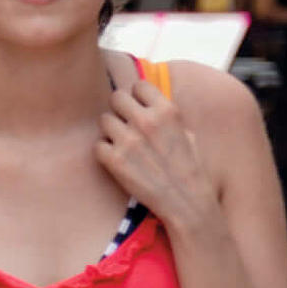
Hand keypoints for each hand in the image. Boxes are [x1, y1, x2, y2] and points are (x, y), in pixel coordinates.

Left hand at [98, 77, 218, 230]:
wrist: (186, 201)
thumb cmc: (189, 167)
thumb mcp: (186, 132)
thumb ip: (164, 114)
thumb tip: (145, 99)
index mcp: (167, 111)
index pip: (138, 85)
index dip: (137, 96)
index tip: (139, 107)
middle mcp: (146, 122)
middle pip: (116, 97)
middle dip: (120, 109)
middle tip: (127, 124)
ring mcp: (128, 140)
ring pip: (104, 120)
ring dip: (111, 131)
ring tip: (124, 144)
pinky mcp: (114, 160)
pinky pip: (98, 145)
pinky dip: (105, 152)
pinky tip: (118, 159)